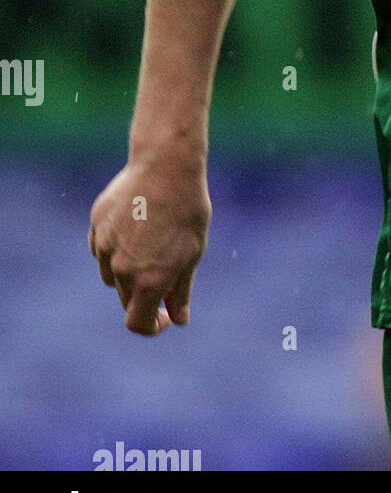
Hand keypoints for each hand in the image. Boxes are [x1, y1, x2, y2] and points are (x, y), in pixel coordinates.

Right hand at [88, 158, 210, 335]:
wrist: (167, 166)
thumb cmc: (188, 209)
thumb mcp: (193, 252)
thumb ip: (181, 289)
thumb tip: (178, 319)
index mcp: (149, 281)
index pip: (138, 324)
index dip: (153, 326)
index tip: (165, 316)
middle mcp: (122, 270)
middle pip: (126, 299)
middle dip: (145, 295)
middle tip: (167, 270)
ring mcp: (104, 248)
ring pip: (111, 275)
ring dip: (127, 272)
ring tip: (153, 241)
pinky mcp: (96, 227)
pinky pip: (101, 250)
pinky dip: (115, 248)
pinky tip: (135, 226)